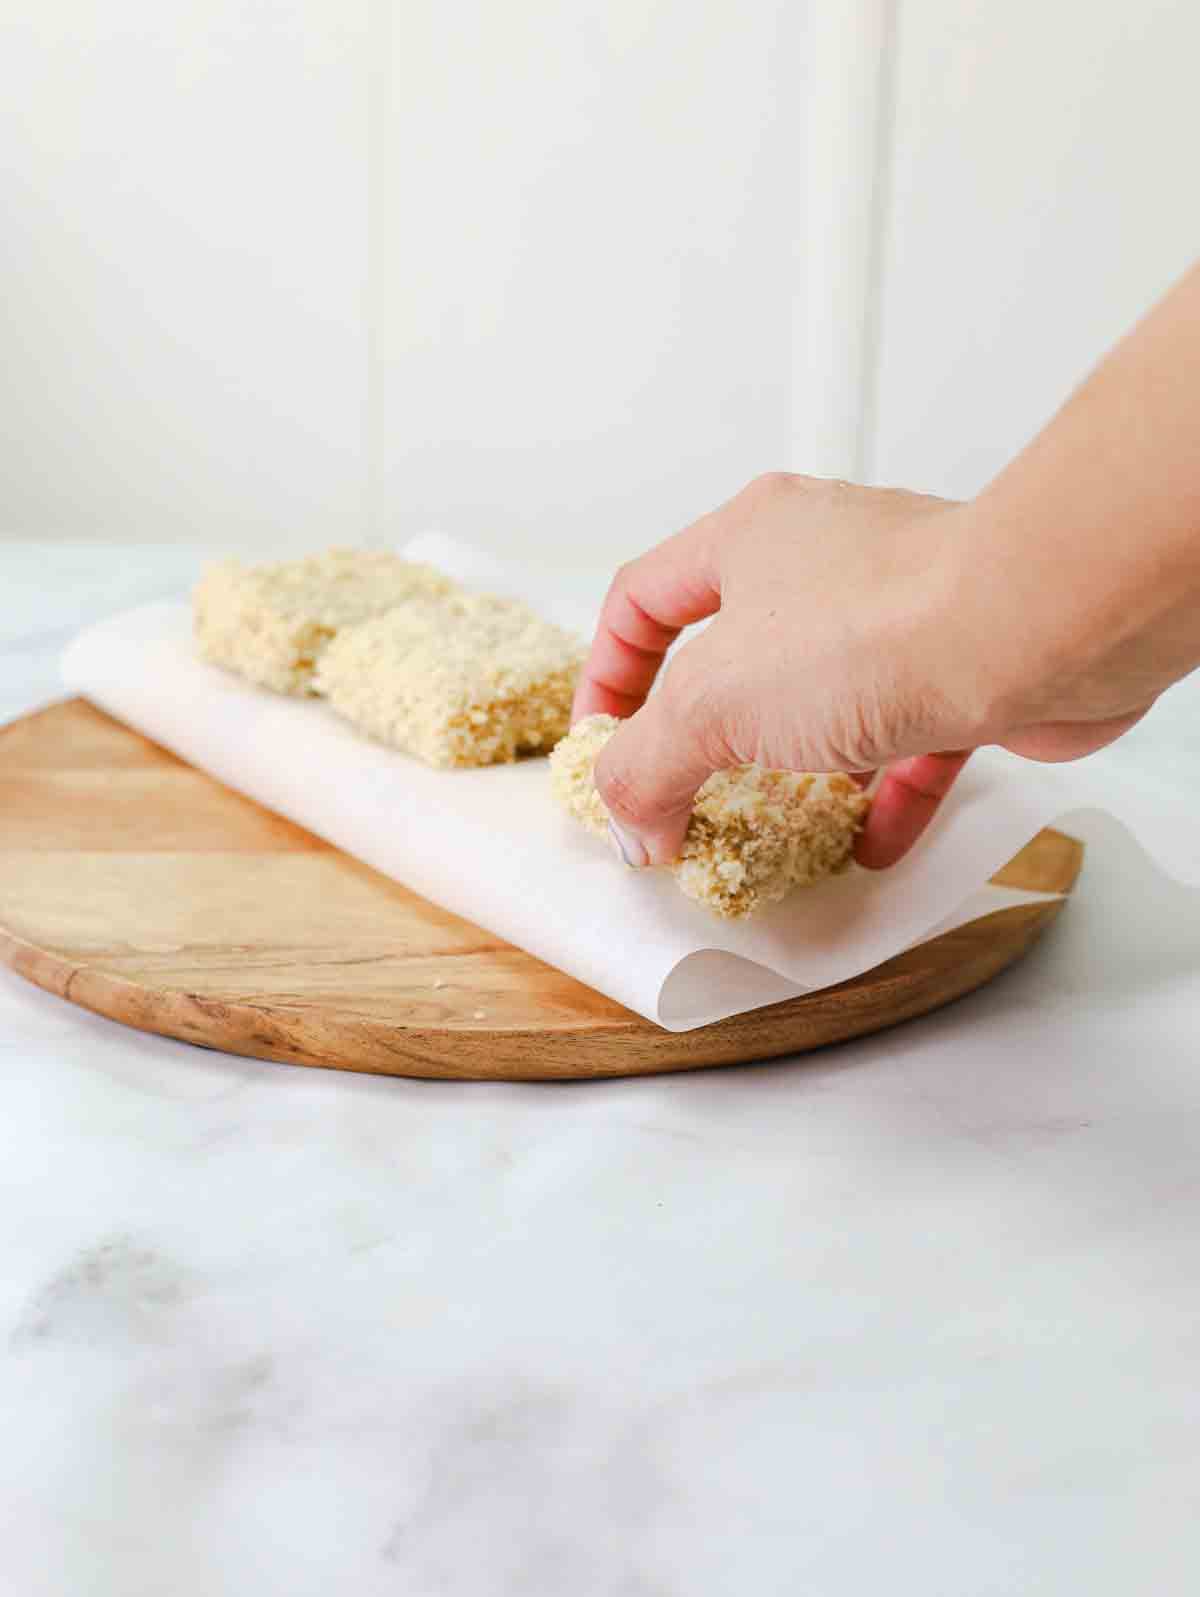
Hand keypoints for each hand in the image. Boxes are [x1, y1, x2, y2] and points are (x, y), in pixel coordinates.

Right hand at [572, 472, 1155, 869]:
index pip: (643, 597)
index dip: (609, 675)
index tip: (606, 745)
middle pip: (736, 651)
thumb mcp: (711, 704)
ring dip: (796, 768)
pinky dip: (884, 797)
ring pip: (825, 699)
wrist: (1036, 630)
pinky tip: (869, 845)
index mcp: (747, 538)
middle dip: (709, 733)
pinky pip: (909, 741)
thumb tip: (630, 820)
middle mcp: (821, 562)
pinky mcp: (965, 667)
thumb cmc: (876, 627)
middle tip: (689, 795)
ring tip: (774, 826)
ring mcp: (897, 613)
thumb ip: (647, 768)